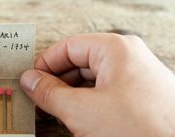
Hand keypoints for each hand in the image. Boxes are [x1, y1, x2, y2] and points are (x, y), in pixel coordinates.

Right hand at [20, 33, 174, 136]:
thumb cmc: (142, 130)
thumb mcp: (82, 110)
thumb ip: (50, 92)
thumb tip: (30, 80)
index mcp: (116, 48)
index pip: (69, 46)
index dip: (45, 63)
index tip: (30, 80)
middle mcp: (129, 58)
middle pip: (80, 62)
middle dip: (57, 81)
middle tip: (38, 98)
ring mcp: (139, 78)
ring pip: (94, 80)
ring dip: (72, 95)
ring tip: (55, 111)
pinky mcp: (144, 98)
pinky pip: (108, 93)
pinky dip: (89, 104)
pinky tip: (79, 119)